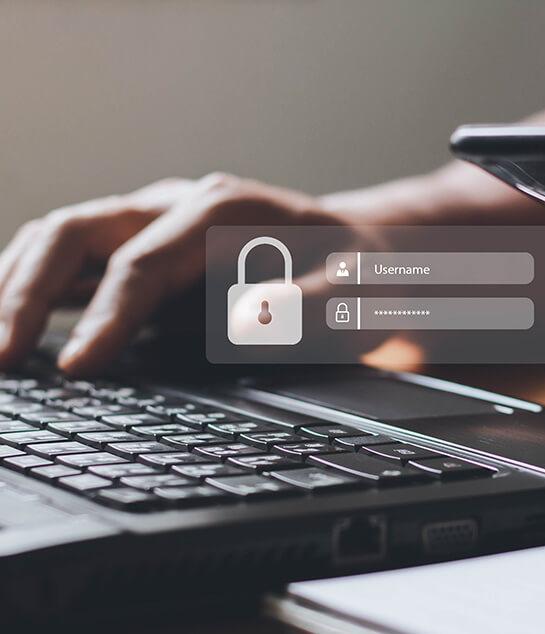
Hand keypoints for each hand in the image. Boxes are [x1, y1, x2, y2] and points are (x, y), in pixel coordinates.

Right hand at [0, 173, 360, 374]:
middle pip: (77, 232)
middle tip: (0, 359)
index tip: (75, 369)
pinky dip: (30, 285)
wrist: (359, 252)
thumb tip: (248, 322)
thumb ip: (310, 307)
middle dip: (25, 293)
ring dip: (11, 284)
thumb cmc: (356, 274)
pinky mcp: (144, 246)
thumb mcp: (354, 294)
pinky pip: (73, 258)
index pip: (143, 263)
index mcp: (223, 210)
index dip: (105, 317)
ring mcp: (154, 221)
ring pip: (60, 237)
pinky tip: (9, 324)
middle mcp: (177, 204)